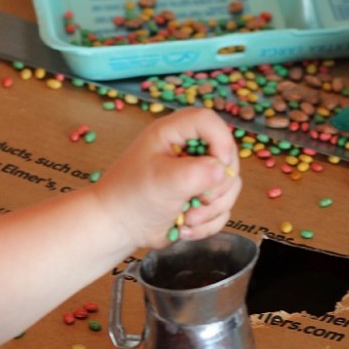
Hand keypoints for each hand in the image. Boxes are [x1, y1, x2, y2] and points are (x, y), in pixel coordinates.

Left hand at [95, 107, 240, 248]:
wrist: (119, 227)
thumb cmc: (132, 196)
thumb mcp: (163, 180)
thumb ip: (197, 172)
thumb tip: (223, 171)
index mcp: (173, 133)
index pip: (209, 122)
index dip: (221, 141)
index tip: (219, 166)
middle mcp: (188, 150)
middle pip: (228, 155)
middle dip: (217, 185)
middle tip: (197, 198)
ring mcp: (197, 173)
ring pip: (229, 185)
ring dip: (211, 208)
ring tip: (187, 218)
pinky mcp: (201, 195)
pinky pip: (223, 207)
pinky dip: (208, 222)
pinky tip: (185, 226)